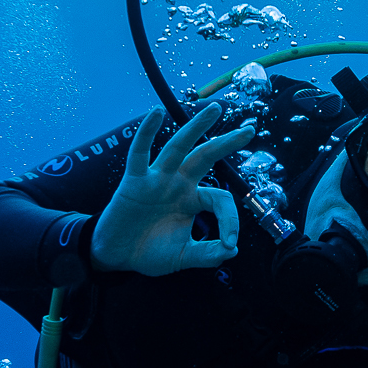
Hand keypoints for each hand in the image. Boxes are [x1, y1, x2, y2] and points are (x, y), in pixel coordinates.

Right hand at [91, 104, 254, 275]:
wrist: (117, 257)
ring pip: (178, 147)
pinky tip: (155, 112)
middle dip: (227, 143)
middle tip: (250, 129)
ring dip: (196, 127)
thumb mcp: (183, 257)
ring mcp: (156, 180)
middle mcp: (178, 184)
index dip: (231, 219)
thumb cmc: (149, 252)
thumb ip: (207, 255)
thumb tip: (232, 251)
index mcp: (193, 200)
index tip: (230, 242)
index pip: (221, 199)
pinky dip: (146, 132)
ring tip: (215, 109)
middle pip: (206, 157)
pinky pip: (140, 153)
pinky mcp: (134, 181)